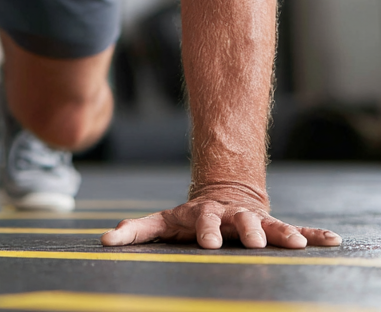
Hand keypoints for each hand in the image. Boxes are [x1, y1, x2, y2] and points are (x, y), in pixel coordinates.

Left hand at [101, 192, 341, 249]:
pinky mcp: (276, 226)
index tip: (209, 243)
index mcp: (206, 215)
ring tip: (295, 243)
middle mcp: (233, 216)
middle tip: (254, 243)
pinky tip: (333, 242)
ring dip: (282, 233)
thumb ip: (136, 230)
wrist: (222, 195)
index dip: (206, 230)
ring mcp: (256, 220)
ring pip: (270, 225)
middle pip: (241, 221)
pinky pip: (299, 230)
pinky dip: (314, 236)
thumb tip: (106, 239)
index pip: (203, 221)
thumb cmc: (189, 217)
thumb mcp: (163, 221)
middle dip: (247, 231)